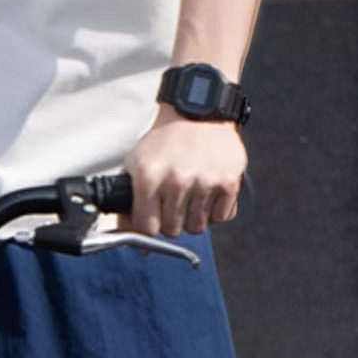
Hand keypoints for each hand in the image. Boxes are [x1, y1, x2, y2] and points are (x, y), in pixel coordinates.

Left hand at [123, 108, 246, 236]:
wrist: (197, 113)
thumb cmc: (165, 140)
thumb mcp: (138, 163)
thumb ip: (131, 202)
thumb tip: (136, 244)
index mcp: (148, 176)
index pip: (147, 227)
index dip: (149, 225)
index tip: (152, 216)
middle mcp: (176, 181)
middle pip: (173, 230)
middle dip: (171, 220)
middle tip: (173, 199)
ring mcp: (203, 183)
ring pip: (197, 228)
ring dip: (193, 215)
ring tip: (191, 191)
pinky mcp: (227, 183)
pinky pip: (221, 218)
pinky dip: (215, 209)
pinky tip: (208, 188)